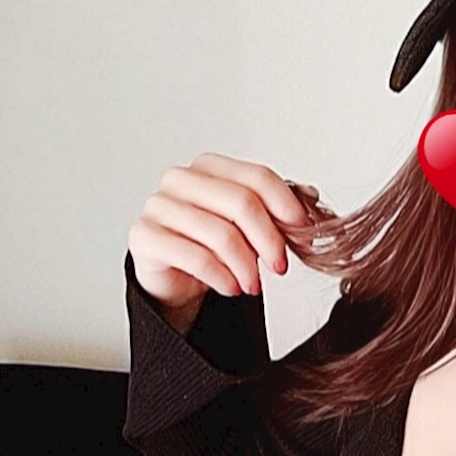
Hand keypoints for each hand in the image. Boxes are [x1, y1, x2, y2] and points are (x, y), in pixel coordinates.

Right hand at [127, 151, 321, 313]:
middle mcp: (180, 180)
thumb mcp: (252, 228)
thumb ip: (278, 209)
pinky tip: (232, 288)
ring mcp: (158, 205)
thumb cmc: (212, 248)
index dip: (286, 205)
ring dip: (246, 266)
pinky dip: (222, 277)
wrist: (174, 280)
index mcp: (209, 167)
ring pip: (220, 233)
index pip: (257, 177)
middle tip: (280, 267)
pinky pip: (195, 257)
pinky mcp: (144, 236)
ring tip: (254, 284)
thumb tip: (311, 196)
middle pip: (241, 203)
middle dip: (269, 240)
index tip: (303, 231)